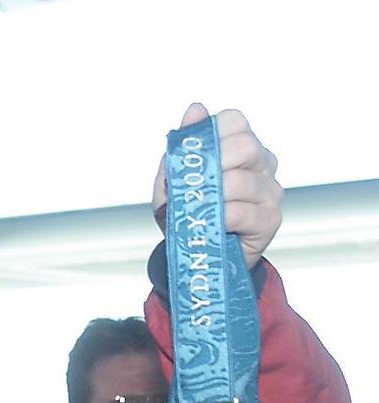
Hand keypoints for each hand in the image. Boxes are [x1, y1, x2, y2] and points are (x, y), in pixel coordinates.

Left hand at [152, 103, 282, 269]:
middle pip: (245, 146)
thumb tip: (195, 108)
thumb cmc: (188, 211)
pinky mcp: (271, 219)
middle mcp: (262, 163)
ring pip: (241, 181)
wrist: (198, 252)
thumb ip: (183, 146)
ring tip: (200, 209)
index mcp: (241, 146)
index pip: (234, 120)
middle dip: (213, 164)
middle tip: (196, 184)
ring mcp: (270, 190)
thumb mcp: (174, 180)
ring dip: (212, 196)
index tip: (194, 155)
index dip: (211, 133)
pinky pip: (242, 211)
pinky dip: (220, 217)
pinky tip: (214, 222)